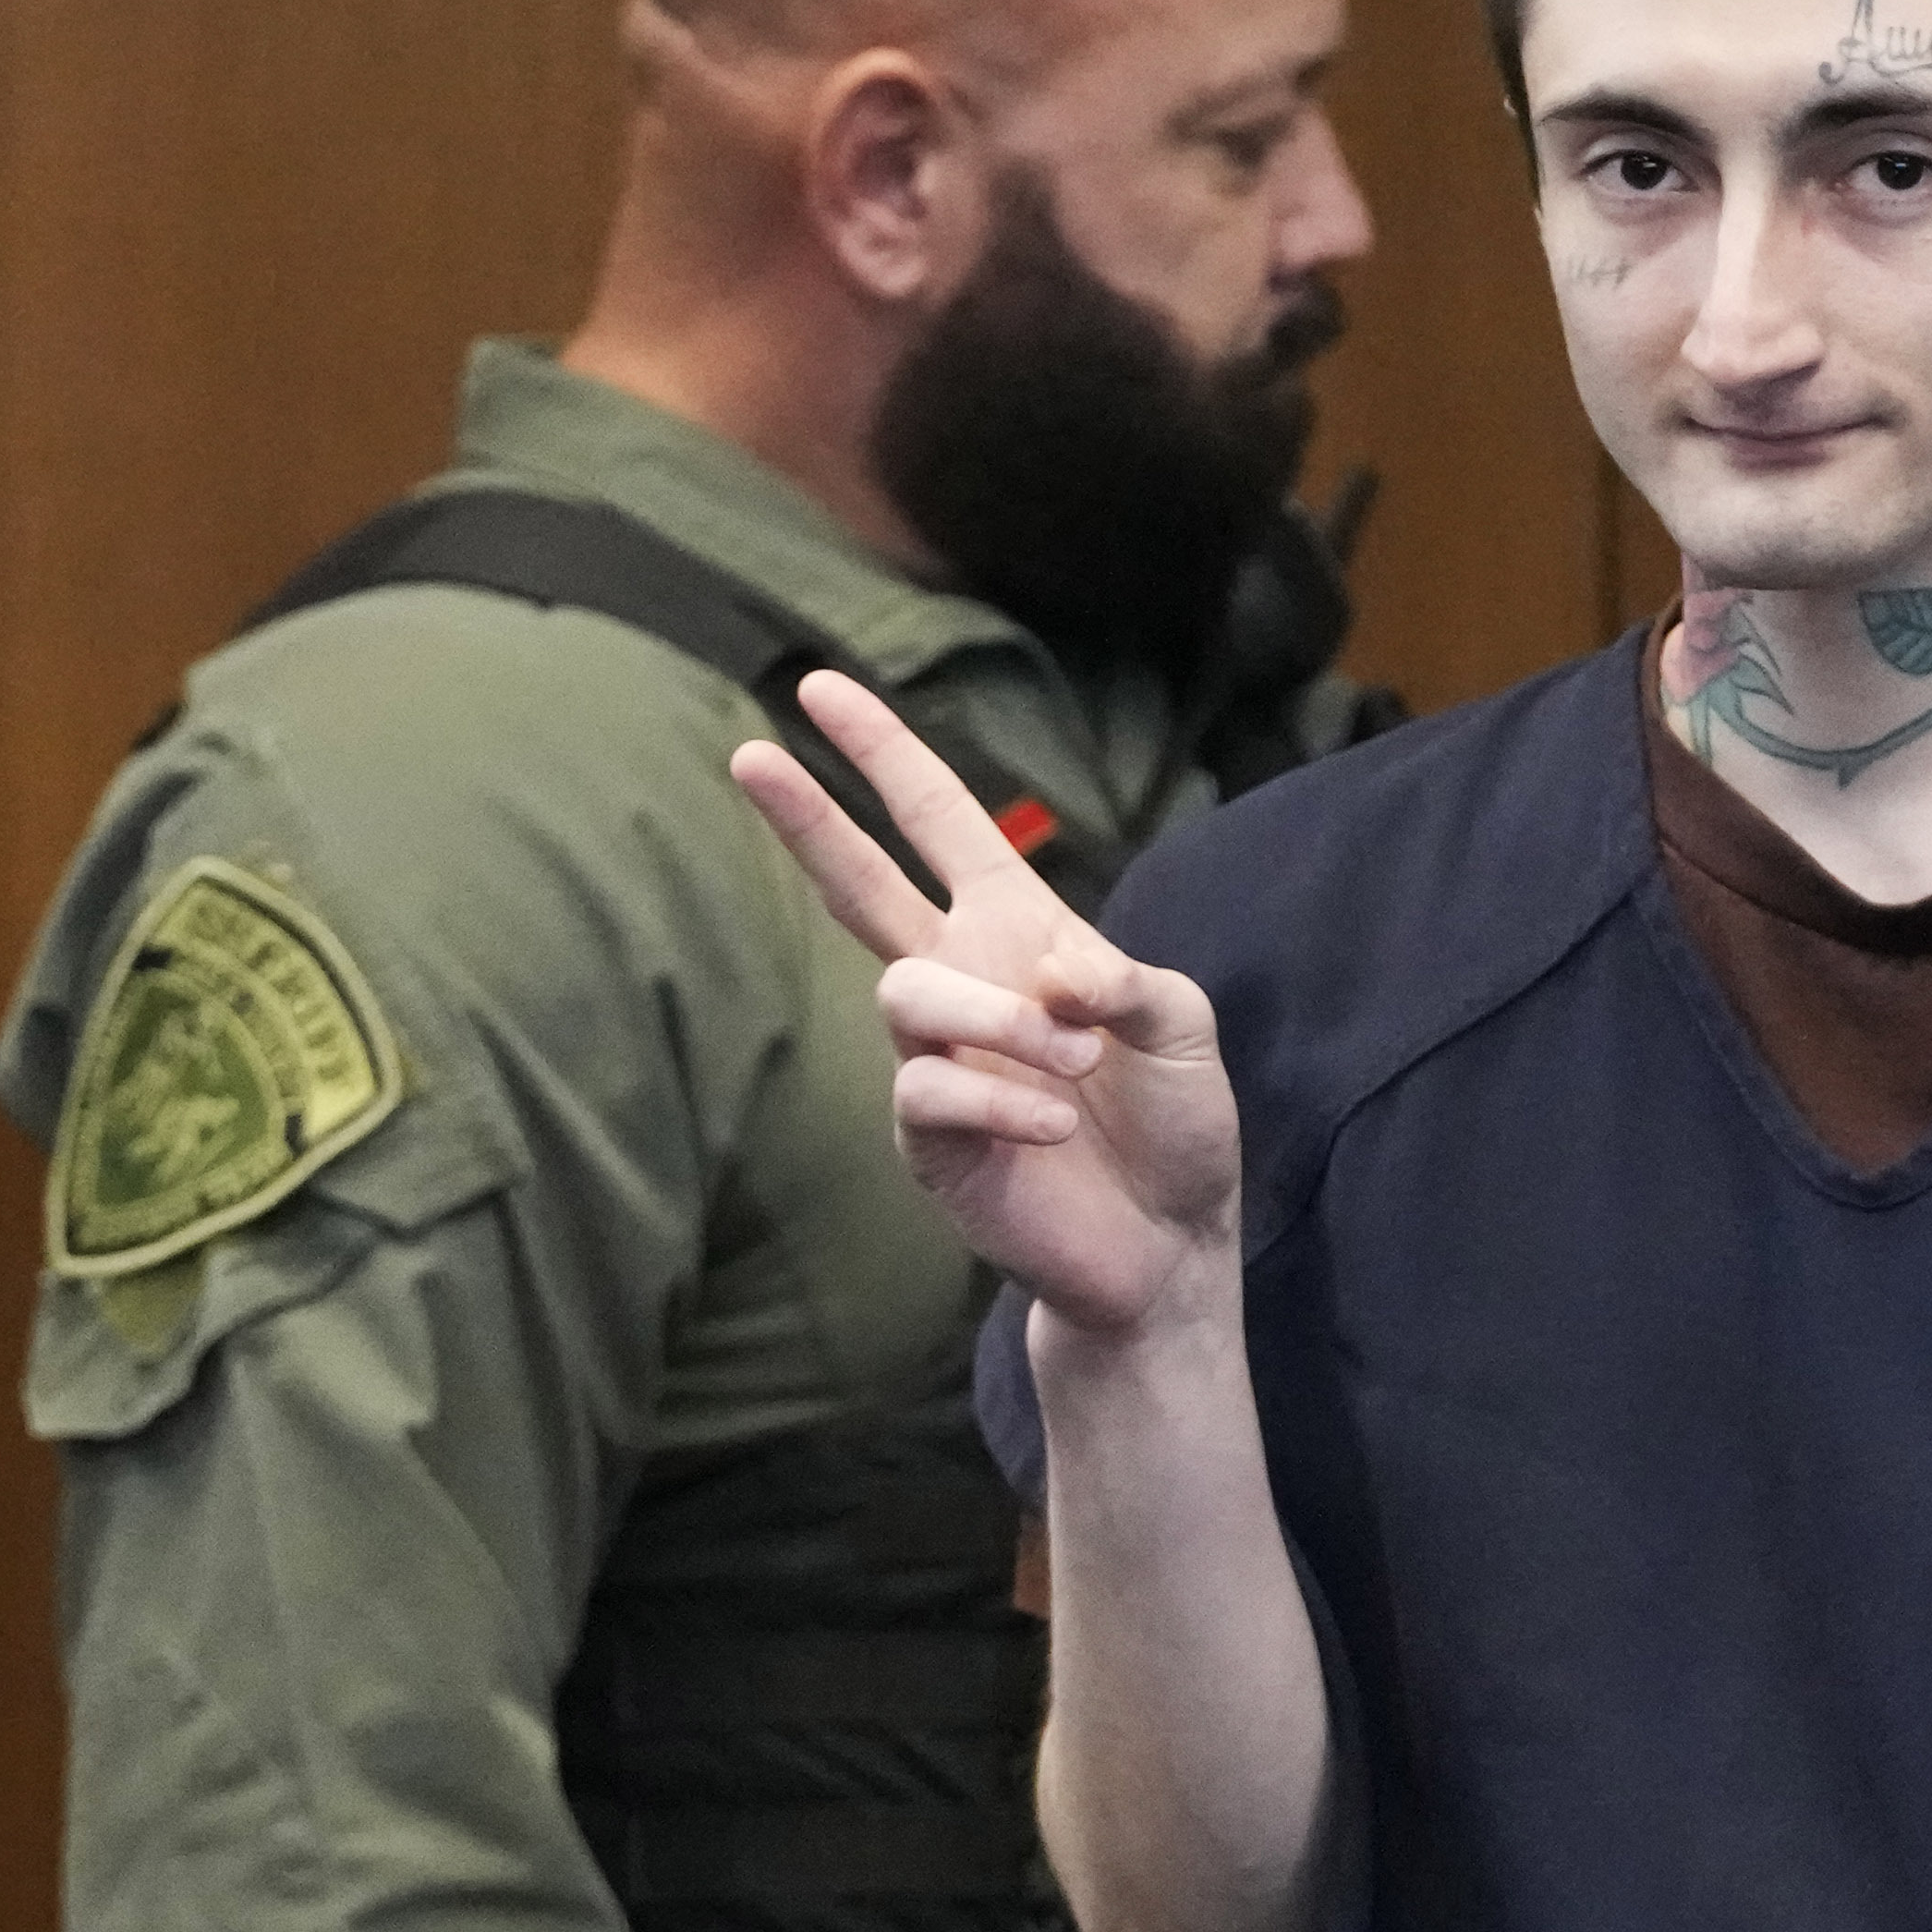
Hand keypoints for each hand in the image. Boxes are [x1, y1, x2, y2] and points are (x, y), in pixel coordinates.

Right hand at [729, 669, 1245, 1339]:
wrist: (1171, 1244)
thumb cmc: (1175, 1125)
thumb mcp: (1183, 1027)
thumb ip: (1128, 980)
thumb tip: (1054, 974)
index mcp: (1018, 931)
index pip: (939, 825)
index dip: (885, 756)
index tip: (820, 687)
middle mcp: (962, 986)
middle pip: (859, 887)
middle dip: (808, 819)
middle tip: (748, 754)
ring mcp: (936, 1062)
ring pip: (908, 993)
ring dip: (999, 1019)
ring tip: (1076, 1063)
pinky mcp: (928, 1140)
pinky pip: (930, 1088)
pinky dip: (1003, 1098)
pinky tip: (1055, 1126)